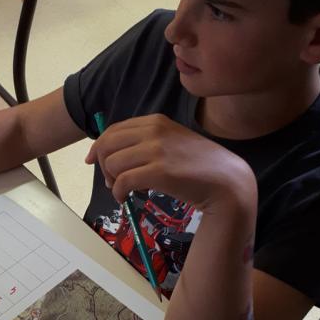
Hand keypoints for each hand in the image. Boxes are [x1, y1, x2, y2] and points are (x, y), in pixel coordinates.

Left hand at [84, 114, 255, 211]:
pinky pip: (123, 182)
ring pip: (112, 164)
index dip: (98, 146)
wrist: (226, 182)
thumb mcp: (171, 143)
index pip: (113, 130)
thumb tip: (107, 158)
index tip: (93, 161)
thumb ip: (144, 144)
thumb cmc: (198, 166)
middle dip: (102, 165)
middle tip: (112, 181)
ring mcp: (157, 150)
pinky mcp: (159, 171)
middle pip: (106, 145)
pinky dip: (118, 193)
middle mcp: (154, 130)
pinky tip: (124, 198)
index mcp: (155, 121)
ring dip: (112, 181)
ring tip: (124, 190)